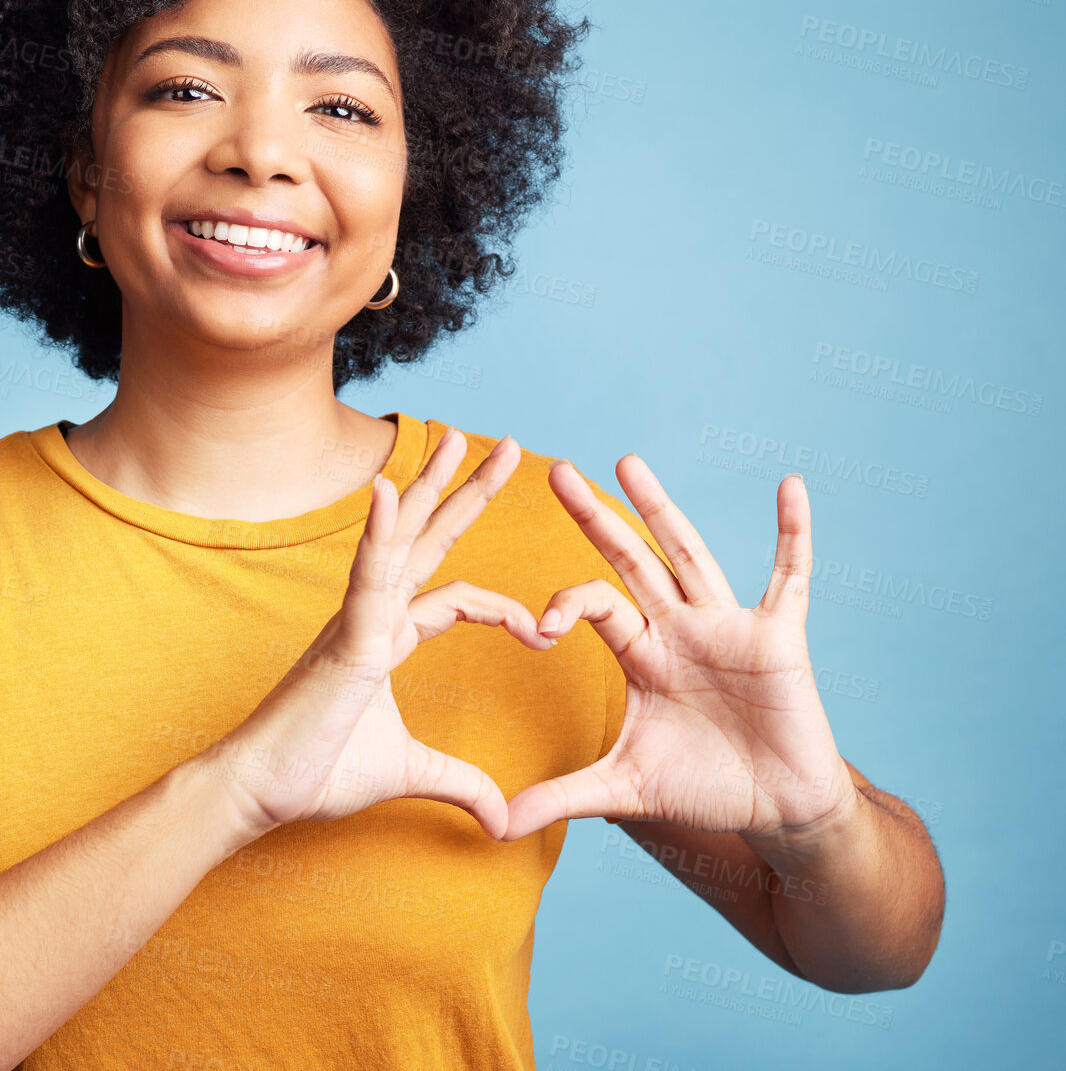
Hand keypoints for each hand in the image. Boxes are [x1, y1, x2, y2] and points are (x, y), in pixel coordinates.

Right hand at [200, 428, 550, 842]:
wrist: (260, 790)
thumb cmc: (317, 771)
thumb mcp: (410, 772)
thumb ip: (459, 783)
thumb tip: (502, 819)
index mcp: (386, 637)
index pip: (453, 596)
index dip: (502, 606)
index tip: (544, 633)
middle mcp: (372, 615)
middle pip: (428, 539)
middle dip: (467, 492)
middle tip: (509, 448)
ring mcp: (356, 619)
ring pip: (400, 538)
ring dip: (430, 486)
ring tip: (459, 439)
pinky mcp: (345, 638)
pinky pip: (367, 574)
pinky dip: (378, 530)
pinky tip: (388, 488)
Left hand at [504, 456, 858, 844]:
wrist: (777, 812)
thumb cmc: (702, 789)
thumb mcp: (624, 789)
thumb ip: (561, 797)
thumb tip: (493, 825)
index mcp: (641, 652)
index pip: (594, 604)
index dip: (565, 605)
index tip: (540, 630)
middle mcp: (678, 627)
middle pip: (630, 560)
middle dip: (594, 518)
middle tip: (554, 470)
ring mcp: (728, 625)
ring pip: (689, 554)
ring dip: (661, 508)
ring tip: (627, 461)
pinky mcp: (779, 637)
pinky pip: (790, 576)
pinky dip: (794, 533)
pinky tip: (791, 486)